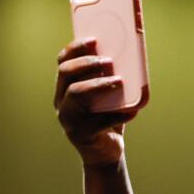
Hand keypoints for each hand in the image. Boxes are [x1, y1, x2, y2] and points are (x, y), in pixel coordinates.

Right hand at [54, 38, 140, 166]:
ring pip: (76, 94)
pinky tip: (132, 112)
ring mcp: (68, 118)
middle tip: (109, 61)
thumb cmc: (106, 120)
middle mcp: (61, 102)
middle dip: (87, 63)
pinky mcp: (81, 134)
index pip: (63, 61)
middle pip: (66, 73)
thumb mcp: (106, 99)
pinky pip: (98, 121)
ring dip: (98, 84)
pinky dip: (117, 115)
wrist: (106, 153)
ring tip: (118, 81)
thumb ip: (110, 82)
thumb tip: (132, 61)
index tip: (94, 40)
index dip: (76, 48)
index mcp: (64, 89)